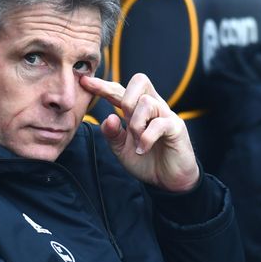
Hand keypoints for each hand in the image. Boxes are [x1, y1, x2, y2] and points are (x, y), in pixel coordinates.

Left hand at [80, 74, 198, 191]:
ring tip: (136, 142)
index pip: (119, 90)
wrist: (168, 181)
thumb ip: (111, 134)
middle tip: (123, 120)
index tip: (84, 81)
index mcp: (137, 109)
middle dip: (125, 98)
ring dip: (136, 125)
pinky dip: (146, 138)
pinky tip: (142, 150)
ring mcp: (166, 115)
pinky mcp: (176, 127)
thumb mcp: (121, 148)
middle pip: (139, 80)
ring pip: (146, 103)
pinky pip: (158, 124)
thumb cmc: (146, 161)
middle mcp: (153, 107)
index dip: (103, 86)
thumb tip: (109, 118)